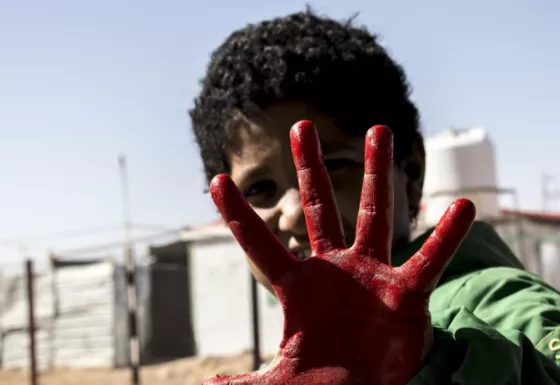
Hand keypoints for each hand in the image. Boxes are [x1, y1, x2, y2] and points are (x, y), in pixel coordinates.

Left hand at [204, 121, 475, 384]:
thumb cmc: (323, 382)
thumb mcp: (279, 383)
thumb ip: (246, 383)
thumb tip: (210, 384)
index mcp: (298, 284)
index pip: (261, 244)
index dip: (238, 215)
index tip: (215, 178)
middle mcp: (334, 269)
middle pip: (319, 207)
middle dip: (310, 167)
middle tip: (302, 126)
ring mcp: (371, 275)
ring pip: (375, 214)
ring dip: (377, 172)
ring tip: (379, 129)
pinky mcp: (406, 293)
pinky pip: (428, 261)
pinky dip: (445, 238)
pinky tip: (463, 207)